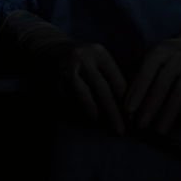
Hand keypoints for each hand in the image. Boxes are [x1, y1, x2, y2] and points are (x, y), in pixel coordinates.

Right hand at [0, 10, 126, 134]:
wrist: (48, 48)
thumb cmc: (81, 60)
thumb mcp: (97, 61)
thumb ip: (112, 79)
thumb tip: (128, 111)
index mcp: (98, 52)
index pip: (116, 80)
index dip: (126, 102)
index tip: (132, 120)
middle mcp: (82, 58)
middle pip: (102, 90)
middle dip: (113, 113)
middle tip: (120, 132)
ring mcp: (65, 69)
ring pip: (84, 99)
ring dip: (94, 117)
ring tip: (102, 128)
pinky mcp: (52, 81)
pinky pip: (68, 104)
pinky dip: (77, 116)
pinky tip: (84, 123)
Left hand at [124, 36, 180, 134]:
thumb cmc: (168, 55)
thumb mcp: (153, 56)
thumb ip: (141, 74)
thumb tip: (126, 99)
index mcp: (159, 52)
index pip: (146, 73)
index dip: (137, 92)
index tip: (129, 110)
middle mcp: (176, 58)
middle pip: (162, 85)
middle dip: (151, 106)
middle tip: (141, 124)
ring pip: (180, 92)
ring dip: (170, 113)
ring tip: (160, 130)